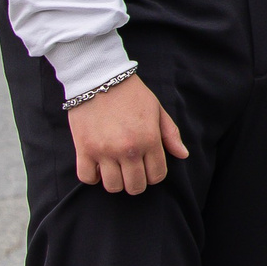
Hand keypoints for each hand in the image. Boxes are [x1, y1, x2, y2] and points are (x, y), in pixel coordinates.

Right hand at [67, 74, 187, 194]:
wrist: (99, 78)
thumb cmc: (132, 94)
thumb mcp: (157, 110)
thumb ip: (170, 135)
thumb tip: (183, 155)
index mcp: (149, 140)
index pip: (157, 175)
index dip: (155, 175)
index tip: (149, 167)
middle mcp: (127, 150)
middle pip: (135, 186)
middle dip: (137, 182)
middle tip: (133, 171)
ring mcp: (104, 151)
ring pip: (113, 186)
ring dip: (116, 181)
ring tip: (116, 168)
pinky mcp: (84, 150)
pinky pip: (87, 178)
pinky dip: (93, 177)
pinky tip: (98, 166)